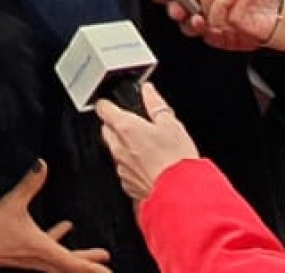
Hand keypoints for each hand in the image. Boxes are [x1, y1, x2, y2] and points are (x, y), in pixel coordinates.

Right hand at [0, 160, 112, 271]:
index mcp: (42, 250)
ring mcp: (32, 258)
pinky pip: (48, 251)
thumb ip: (29, 184)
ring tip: (97, 252)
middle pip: (71, 266)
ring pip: (62, 261)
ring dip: (79, 256)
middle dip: (91, 264)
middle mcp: (40, 258)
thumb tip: (42, 165)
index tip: (108, 271)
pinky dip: (59, 241)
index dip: (92, 266)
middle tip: (109, 266)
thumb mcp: (11, 204)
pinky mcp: (23, 253)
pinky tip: (65, 227)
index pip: (74, 263)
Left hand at [96, 84, 198, 201]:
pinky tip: (148, 165)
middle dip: (115, 125)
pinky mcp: (126, 183)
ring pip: (115, 150)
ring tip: (147, 147)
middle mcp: (118, 147)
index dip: (108, 104)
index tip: (113, 104)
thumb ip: (156, 104)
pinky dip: (131, 165)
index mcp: (126, 128)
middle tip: (135, 125)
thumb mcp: (171, 124)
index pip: (103, 108)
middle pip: (106, 130)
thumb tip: (148, 91)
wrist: (181, 193)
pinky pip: (123, 169)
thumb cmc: (177, 160)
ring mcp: (121, 167)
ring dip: (124, 146)